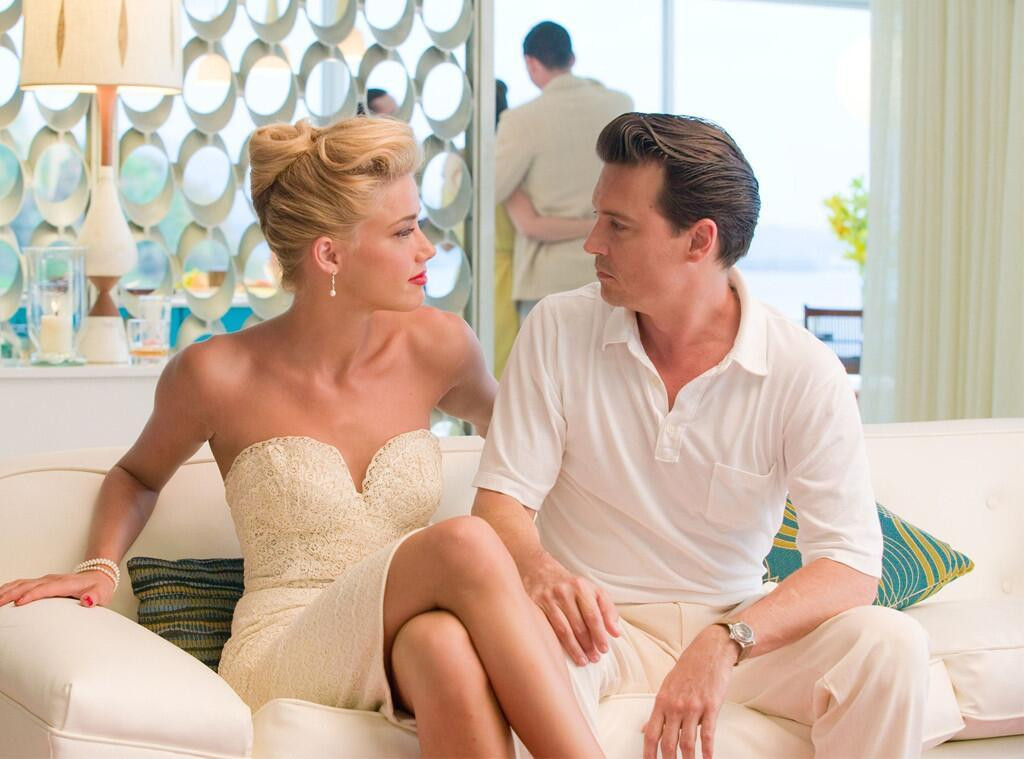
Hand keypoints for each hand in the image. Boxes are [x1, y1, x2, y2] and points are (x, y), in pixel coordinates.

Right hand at [0, 571, 115, 608]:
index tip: (18, 604)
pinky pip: (22, 583)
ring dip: (6, 591)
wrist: (99, 576)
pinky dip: (9, 588)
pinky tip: (1, 594)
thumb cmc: (99, 588)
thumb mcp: (102, 594)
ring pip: (21, 583)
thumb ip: (95, 597)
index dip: (32, 595)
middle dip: (11, 594)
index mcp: (66, 583)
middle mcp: (53, 579)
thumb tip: (88, 601)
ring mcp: (46, 580)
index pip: (46, 588)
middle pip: (28, 585)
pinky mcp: (42, 582)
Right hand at [521, 552, 619, 665]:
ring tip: (583, 660)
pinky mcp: (534, 606)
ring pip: (563, 631)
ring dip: (575, 649)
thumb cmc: (571, 585)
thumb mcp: (593, 590)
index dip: (600, 635)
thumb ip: (608, 610)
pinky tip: (564, 654)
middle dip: (588, 645)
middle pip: (579, 625)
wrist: (540, 570)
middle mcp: (563, 592)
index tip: (605, 649)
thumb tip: (615, 632)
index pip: (593, 616)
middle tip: (595, 658)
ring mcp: (547, 599)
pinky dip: (558, 644)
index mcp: (580, 586)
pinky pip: (548, 630)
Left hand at [643, 625, 737, 758]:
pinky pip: (708, 734)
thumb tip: (643, 730)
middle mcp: (675, 706)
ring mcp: (693, 707)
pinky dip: (707, 751)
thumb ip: (657, 712)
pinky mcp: (710, 706)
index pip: (651, 733)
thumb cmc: (688, 669)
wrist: (709, 652)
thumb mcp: (667, 688)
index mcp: (661, 702)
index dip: (648, 752)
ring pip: (687, 742)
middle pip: (668, 742)